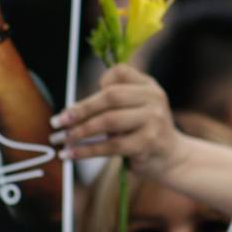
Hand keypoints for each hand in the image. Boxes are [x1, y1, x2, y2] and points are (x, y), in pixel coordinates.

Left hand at [50, 66, 179, 180]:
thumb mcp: (136, 109)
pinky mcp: (148, 143)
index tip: (83, 99)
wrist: (173, 158)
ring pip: (108, 121)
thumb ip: (113, 102)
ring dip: (80, 131)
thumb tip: (71, 110)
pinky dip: (87, 151)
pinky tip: (71, 155)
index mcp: (149, 86)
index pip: (120, 72)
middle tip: (58, 121)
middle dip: (80, 109)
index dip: (99, 83)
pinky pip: (111, 145)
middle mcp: (154, 98)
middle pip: (110, 96)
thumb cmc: (144, 132)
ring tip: (61, 140)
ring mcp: (153, 120)